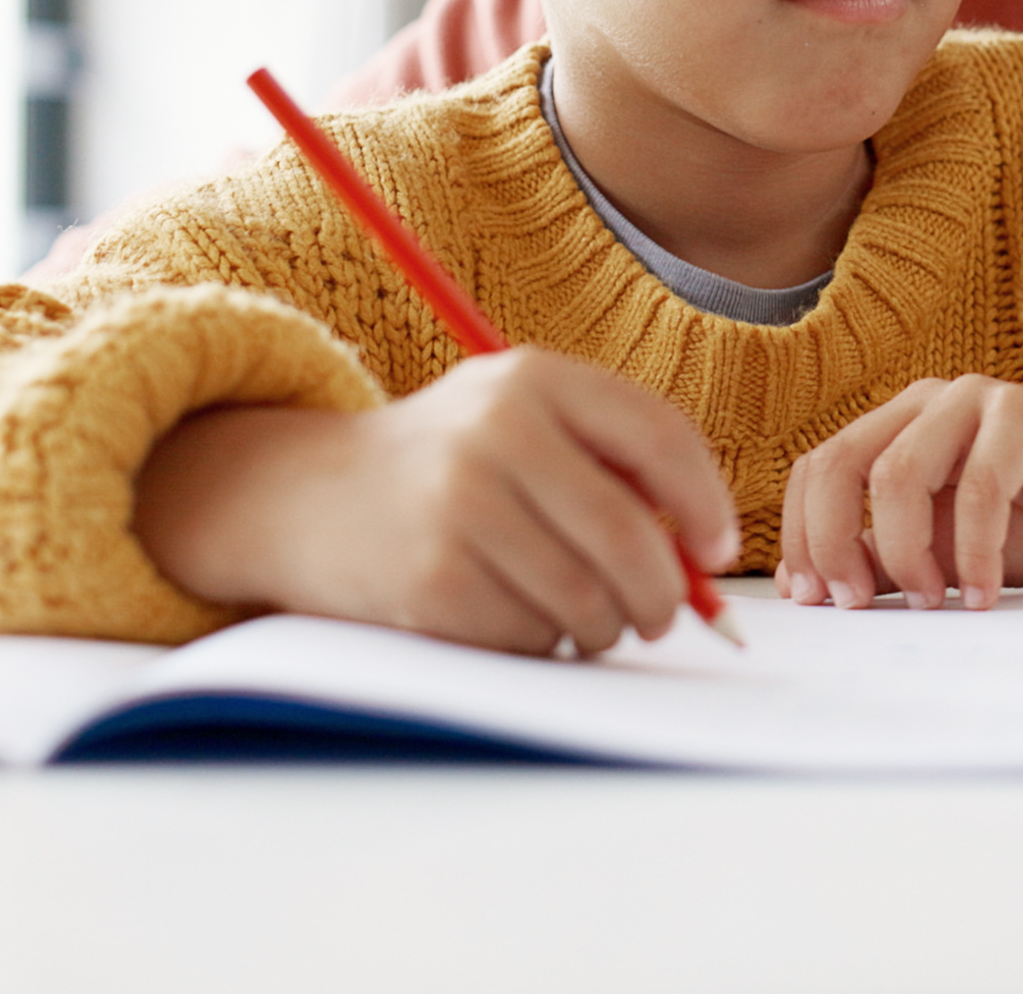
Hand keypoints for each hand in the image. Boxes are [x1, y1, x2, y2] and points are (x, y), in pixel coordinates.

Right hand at [129, 349, 738, 655]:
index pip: (659, 438)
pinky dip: (538, 645)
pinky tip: (509, 616)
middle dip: (665, 596)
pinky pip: (533, 638)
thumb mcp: (519, 418)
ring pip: (588, 602)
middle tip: (661, 615)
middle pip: (632, 540)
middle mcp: (497, 432)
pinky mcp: (432, 580)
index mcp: (533, 378)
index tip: (718, 552)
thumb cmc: (443, 462)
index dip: (707, 505)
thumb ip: (611, 457)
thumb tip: (704, 549)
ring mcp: (460, 506)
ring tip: (577, 614)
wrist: (303, 494)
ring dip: (599, 628)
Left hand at [776, 377, 1022, 610]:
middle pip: (839, 464)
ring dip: (903, 552)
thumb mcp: (950, 552)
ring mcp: (974, 401)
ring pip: (896, 474)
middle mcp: (927, 404)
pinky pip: (978, 488)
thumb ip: (891, 559)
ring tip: (932, 602)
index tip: (812, 600)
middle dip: (831, 542)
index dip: (801, 535)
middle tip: (853, 604)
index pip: (818, 470)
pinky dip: (974, 552)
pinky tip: (984, 593)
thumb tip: (818, 590)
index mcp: (899, 428)